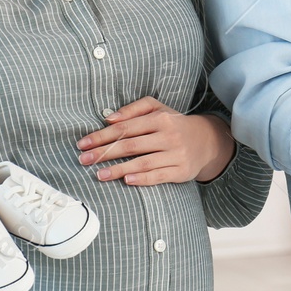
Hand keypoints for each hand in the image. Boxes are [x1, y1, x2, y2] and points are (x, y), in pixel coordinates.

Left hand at [77, 96, 236, 185]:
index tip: (83, 144)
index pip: (125, 128)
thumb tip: (109, 118)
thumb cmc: (174, 124)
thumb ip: (133, 109)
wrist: (207, 141)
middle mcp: (168, 135)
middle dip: (104, 153)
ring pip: (142, 162)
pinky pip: (158, 176)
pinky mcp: (181, 171)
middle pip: (130, 145)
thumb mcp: (157, 109)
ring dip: (118, 170)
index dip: (102, 136)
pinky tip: (126, 181)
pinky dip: (142, 179)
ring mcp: (175, 154)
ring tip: (99, 175)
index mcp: (160, 118)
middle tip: (84, 160)